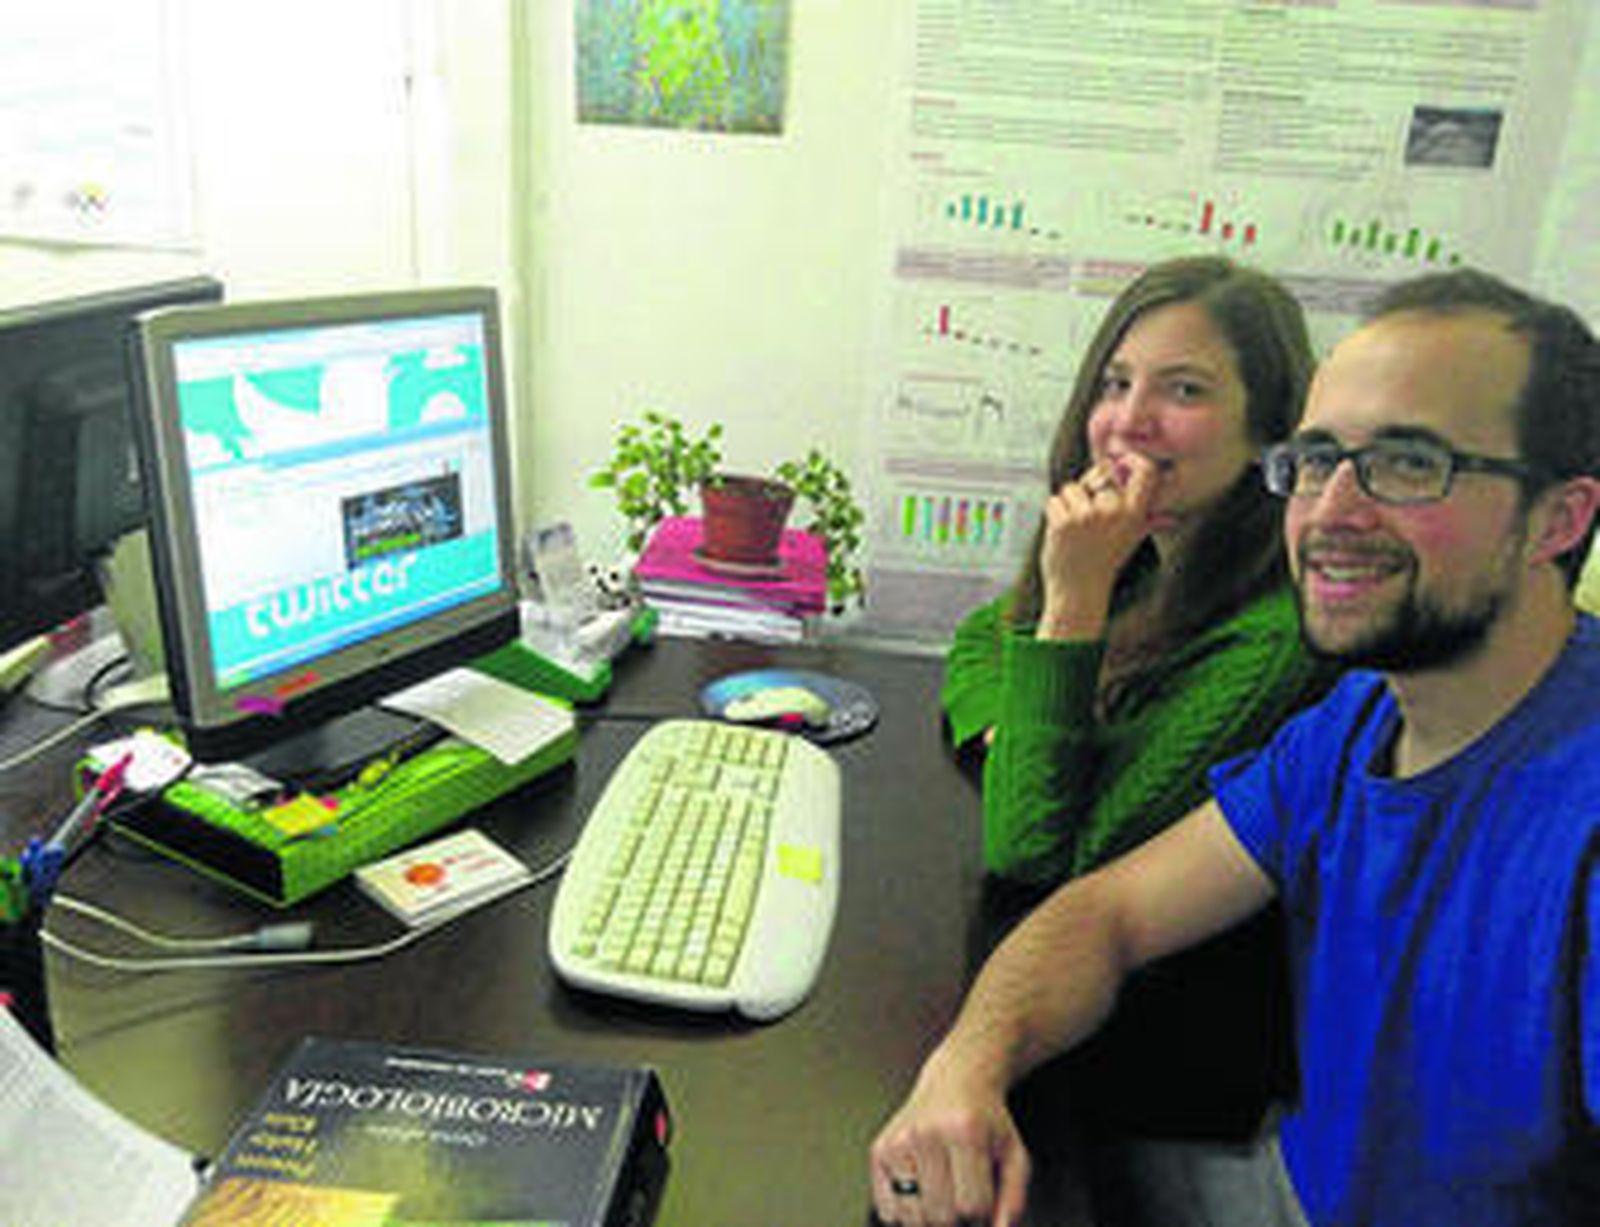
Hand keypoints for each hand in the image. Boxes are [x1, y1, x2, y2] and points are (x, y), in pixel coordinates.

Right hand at [868, 1050, 1030, 1226]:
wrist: (956, 1081)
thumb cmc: (987, 1122)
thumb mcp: (1014, 1156)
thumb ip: (1013, 1201)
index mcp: (966, 1132)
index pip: (973, 1206)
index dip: (982, 1213)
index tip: (983, 1196)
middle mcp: (926, 1134)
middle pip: (941, 1216)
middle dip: (957, 1217)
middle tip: (963, 1193)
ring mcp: (898, 1142)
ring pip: (913, 1219)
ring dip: (931, 1218)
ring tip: (943, 1192)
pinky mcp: (879, 1151)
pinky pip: (888, 1212)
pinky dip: (905, 1213)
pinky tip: (921, 1189)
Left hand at [1035, 454, 1159, 639]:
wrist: (1079, 591)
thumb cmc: (1104, 562)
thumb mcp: (1130, 540)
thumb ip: (1148, 523)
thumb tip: (1173, 519)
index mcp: (1135, 513)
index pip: (1146, 471)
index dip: (1133, 459)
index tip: (1120, 462)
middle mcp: (1114, 512)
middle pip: (1099, 474)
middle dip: (1088, 488)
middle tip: (1088, 517)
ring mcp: (1088, 516)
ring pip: (1072, 487)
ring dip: (1068, 504)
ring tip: (1075, 530)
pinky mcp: (1064, 522)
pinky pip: (1054, 500)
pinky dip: (1053, 514)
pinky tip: (1062, 535)